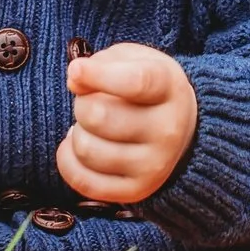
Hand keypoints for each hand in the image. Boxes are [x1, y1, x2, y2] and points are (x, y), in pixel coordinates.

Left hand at [56, 43, 198, 205]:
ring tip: (92, 126)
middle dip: (83, 104)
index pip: (135, 82)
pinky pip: (82, 180)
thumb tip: (75, 80)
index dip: (99, 75)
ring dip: (78, 132)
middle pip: (99, 116)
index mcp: (168, 88)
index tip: (76, 70)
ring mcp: (153, 165)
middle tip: (92, 101)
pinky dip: (68, 160)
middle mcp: (167, 130)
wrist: (181, 128)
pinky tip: (81, 144)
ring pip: (86, 149)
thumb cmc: (148, 88)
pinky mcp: (136, 191)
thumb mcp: (134, 59)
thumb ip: (103, 62)